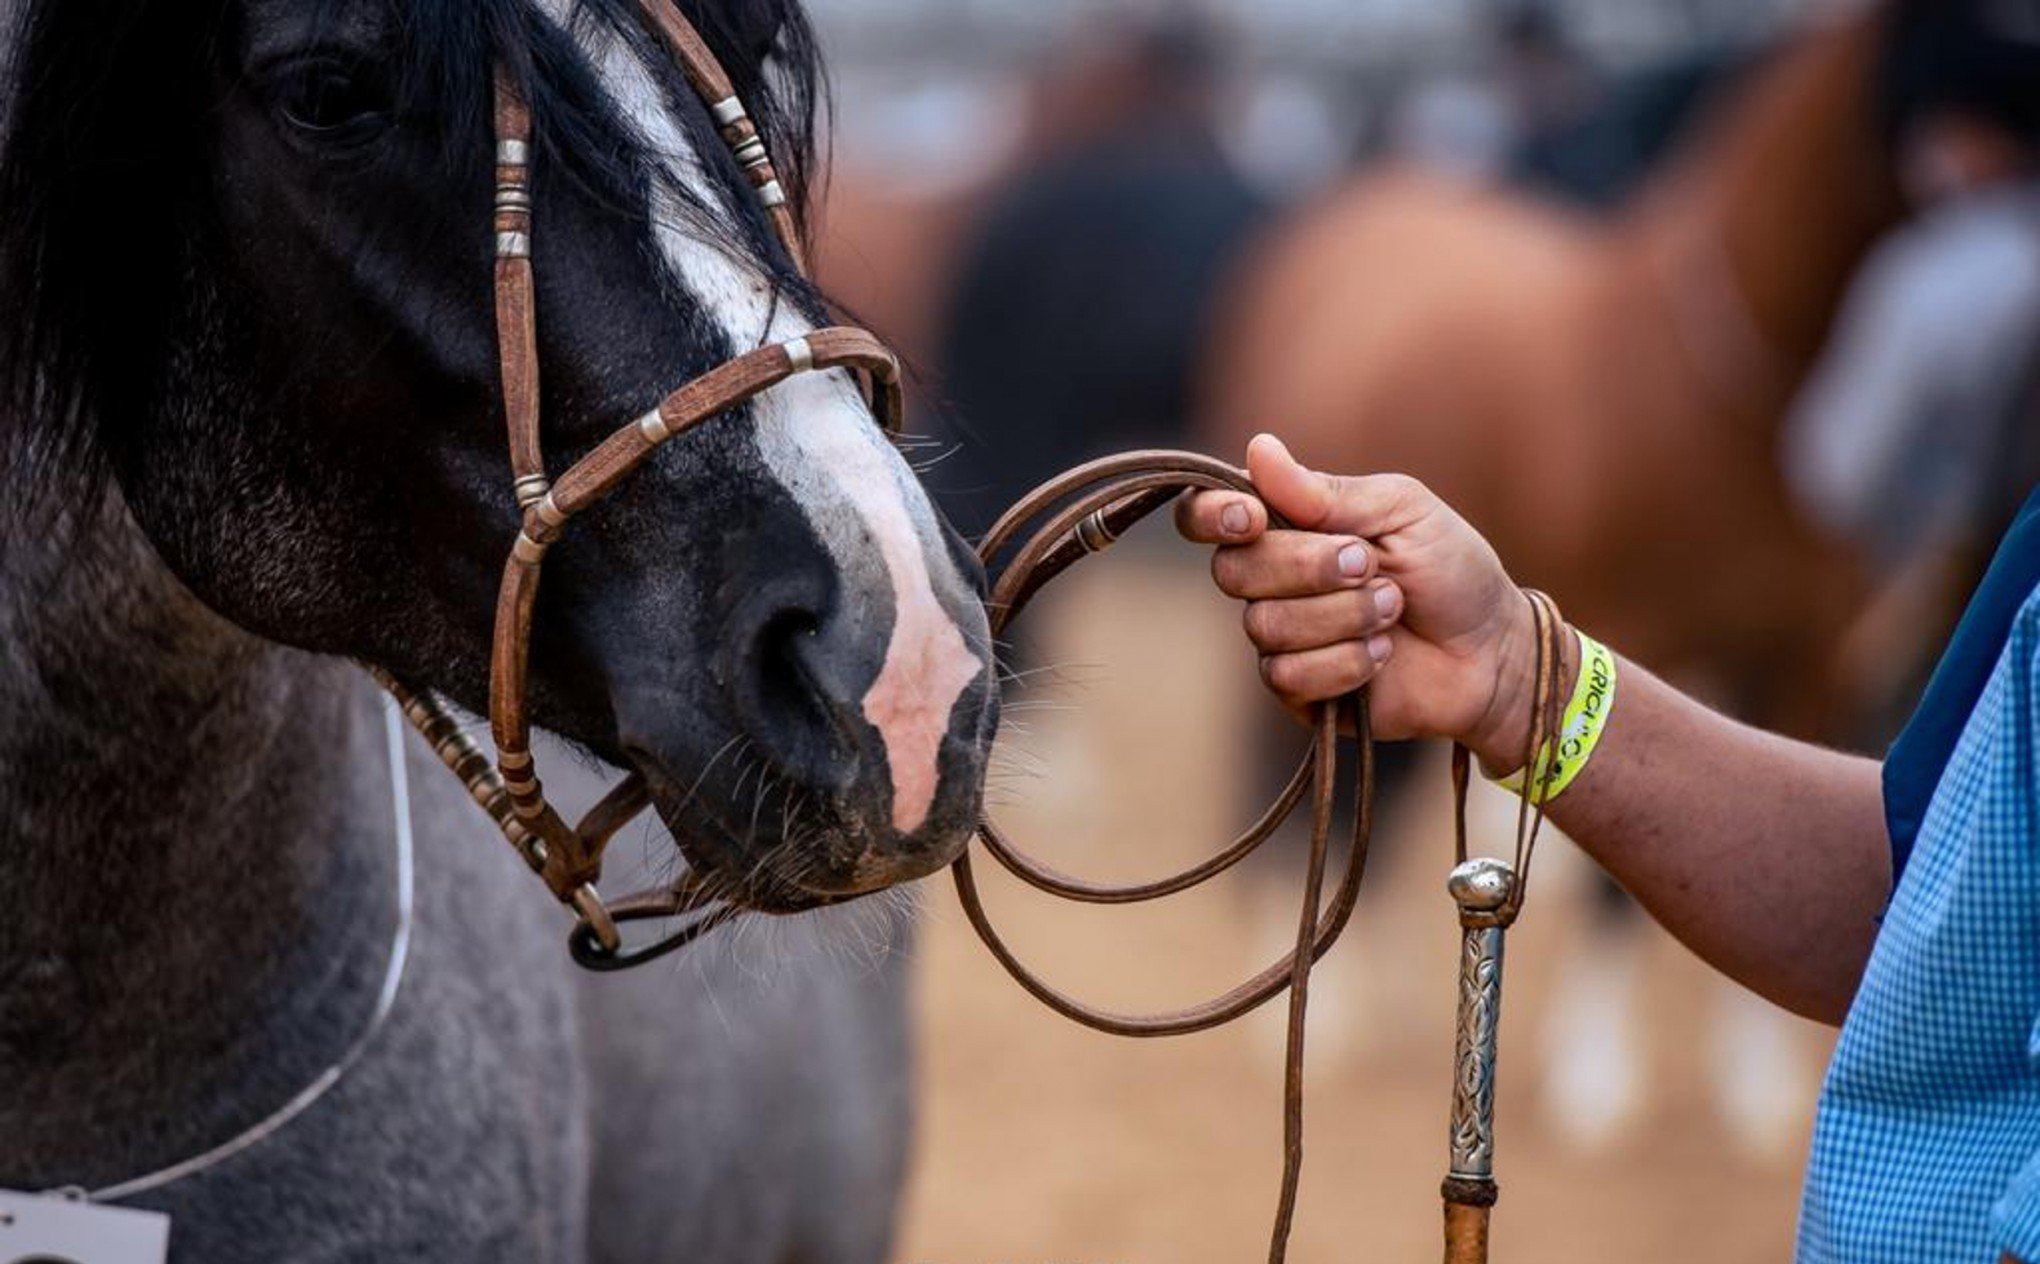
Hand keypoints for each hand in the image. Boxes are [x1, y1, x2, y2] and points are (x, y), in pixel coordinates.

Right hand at [1177, 434, 1542, 767]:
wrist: (1492, 648)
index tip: (1254, 518)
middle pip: (1233, 572)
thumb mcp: (1400, 510)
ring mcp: (1282, 637)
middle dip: (1308, 567)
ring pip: (1265, 626)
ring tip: (1393, 610)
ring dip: (1342, 616)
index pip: (1206, 517)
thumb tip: (1258, 448)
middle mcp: (1272, 581)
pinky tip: (1384, 652)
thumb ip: (1326, 491)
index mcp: (1288, 525)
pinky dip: (1348, 661)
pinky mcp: (1299, 691)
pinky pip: (1288, 675)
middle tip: (1369, 564)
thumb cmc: (1450, 568)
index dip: (1213, 517)